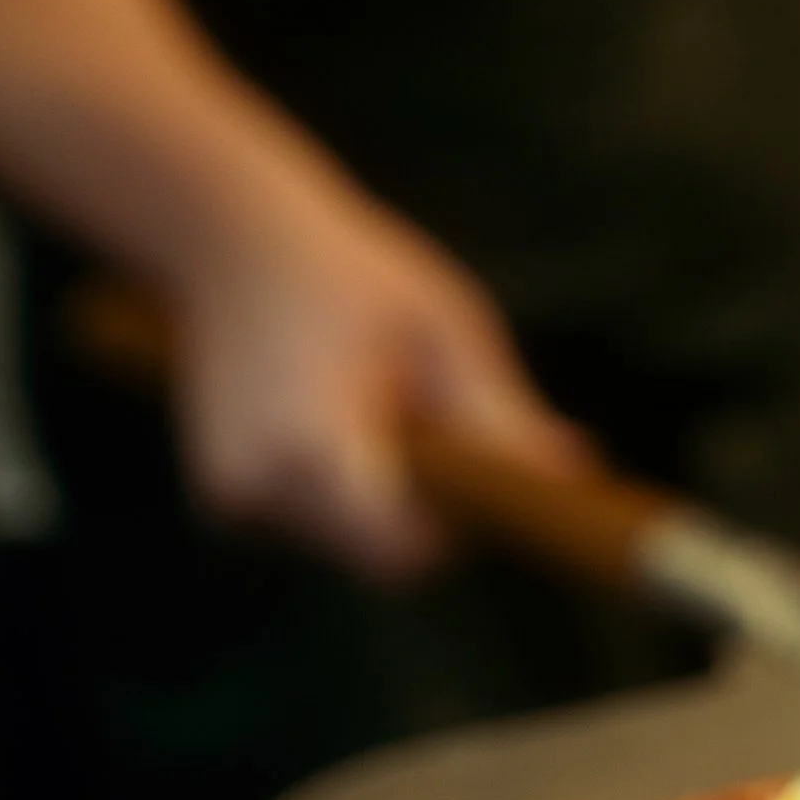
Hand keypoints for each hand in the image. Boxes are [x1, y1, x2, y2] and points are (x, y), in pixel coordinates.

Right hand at [173, 183, 585, 579]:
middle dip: (428, 514)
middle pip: (383, 558)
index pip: (407, 553)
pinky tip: (336, 415)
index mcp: (318, 447)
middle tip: (434, 422)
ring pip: (350, 547)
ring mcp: (233, 498)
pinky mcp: (224, 498)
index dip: (460, 532)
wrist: (232, 240)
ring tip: (376, 404)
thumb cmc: (354, 276)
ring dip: (384, 502)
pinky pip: (313, 526)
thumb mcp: (444, 332)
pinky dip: (342, 492)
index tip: (484, 483)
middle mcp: (263, 487)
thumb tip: (576, 476)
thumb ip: (503, 418)